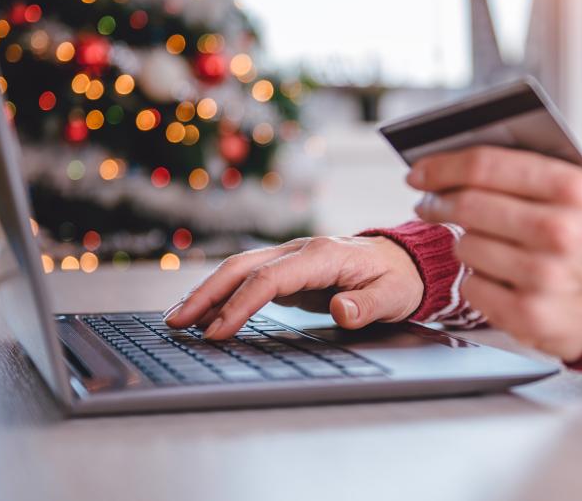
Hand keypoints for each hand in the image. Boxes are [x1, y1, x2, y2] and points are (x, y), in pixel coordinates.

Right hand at [163, 236, 422, 338]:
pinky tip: (206, 313)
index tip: (218, 331)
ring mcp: (292, 257)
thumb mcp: (393, 297)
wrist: (405, 262)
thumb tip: (341, 309)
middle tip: (176, 322)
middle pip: (242, 267)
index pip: (270, 279)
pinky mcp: (289, 269)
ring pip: (240, 269)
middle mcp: (301, 250)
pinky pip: (249, 279)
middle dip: (207, 294)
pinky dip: (224, 294)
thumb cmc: (398, 279)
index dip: (241, 305)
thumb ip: (367, 305)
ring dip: (208, 292)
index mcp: (323, 255)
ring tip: (178, 319)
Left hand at [409, 147, 581, 361]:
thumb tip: (450, 163)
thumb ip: (521, 173)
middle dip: (439, 203)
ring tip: (487, 245)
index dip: (441, 167)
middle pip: (468, 206)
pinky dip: (476, 281)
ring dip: (465, 244)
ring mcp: (546, 277)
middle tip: (431, 205)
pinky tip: (499, 278)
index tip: (419, 172)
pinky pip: (471, 287)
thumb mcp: (574, 195)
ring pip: (464, 247)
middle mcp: (561, 231)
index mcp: (572, 188)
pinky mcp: (530, 316)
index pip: (485, 166)